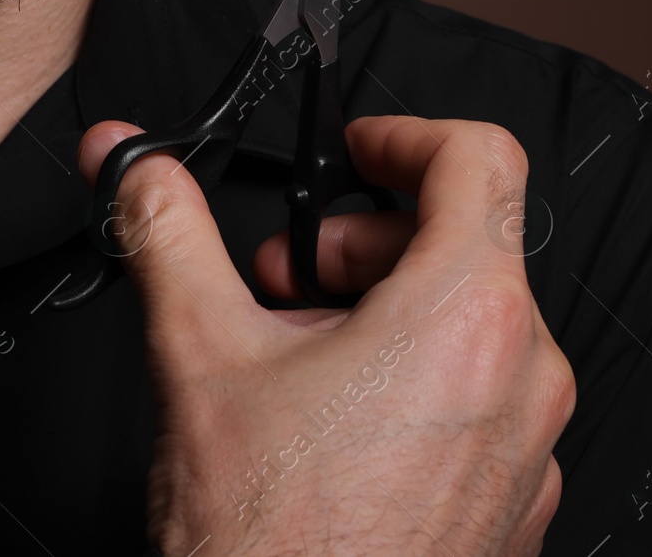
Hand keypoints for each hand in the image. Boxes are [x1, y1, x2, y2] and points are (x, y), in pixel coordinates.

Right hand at [82, 114, 573, 555]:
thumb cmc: (267, 535)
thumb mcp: (196, 348)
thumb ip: (163, 228)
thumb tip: (127, 160)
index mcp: (464, 318)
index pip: (478, 160)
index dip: (403, 134)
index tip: (355, 153)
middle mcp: (521, 379)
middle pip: (461, 246)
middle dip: (357, 244)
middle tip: (282, 282)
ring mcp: (524, 449)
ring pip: (465, 328)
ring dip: (376, 314)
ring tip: (293, 363)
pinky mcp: (509, 502)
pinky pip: (474, 401)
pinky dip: (407, 382)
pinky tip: (328, 427)